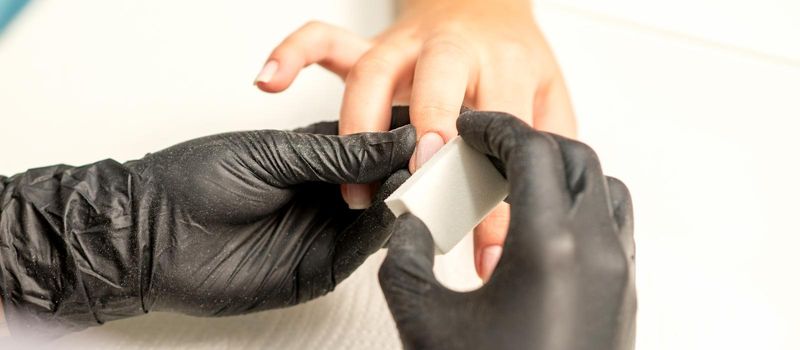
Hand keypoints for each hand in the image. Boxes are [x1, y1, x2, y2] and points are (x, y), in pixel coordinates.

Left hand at [0, 110, 414, 338]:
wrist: (150, 235)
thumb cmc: (195, 181)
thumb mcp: (272, 154)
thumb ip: (336, 153)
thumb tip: (394, 139)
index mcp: (314, 156)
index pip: (373, 143)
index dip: (403, 136)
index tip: (431, 128)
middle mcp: (325, 194)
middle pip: (385, 183)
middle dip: (412, 170)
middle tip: (438, 158)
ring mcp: (324, 233)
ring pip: (381, 218)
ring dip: (404, 201)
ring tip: (425, 182)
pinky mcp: (319, 270)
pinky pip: (360, 252)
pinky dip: (382, 234)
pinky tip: (396, 214)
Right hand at [254, 0, 575, 279]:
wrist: (484, 4)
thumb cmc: (511, 55)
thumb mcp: (547, 98)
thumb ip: (545, 145)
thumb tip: (541, 213)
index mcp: (502, 63)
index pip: (500, 129)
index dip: (494, 194)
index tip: (485, 250)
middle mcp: (450, 48)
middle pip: (436, 80)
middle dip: (428, 128)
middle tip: (419, 186)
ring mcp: (404, 46)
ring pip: (370, 72)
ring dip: (358, 129)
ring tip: (356, 190)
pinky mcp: (369, 46)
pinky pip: (323, 40)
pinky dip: (292, 55)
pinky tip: (271, 81)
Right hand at [378, 111, 634, 349]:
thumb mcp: (424, 317)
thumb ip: (407, 255)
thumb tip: (411, 221)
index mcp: (549, 247)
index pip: (532, 148)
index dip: (494, 127)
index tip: (468, 128)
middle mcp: (596, 253)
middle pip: (573, 156)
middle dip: (524, 143)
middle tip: (482, 154)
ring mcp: (618, 274)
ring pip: (602, 187)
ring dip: (559, 172)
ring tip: (511, 187)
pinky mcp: (623, 296)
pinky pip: (613, 225)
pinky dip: (580, 205)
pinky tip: (538, 228)